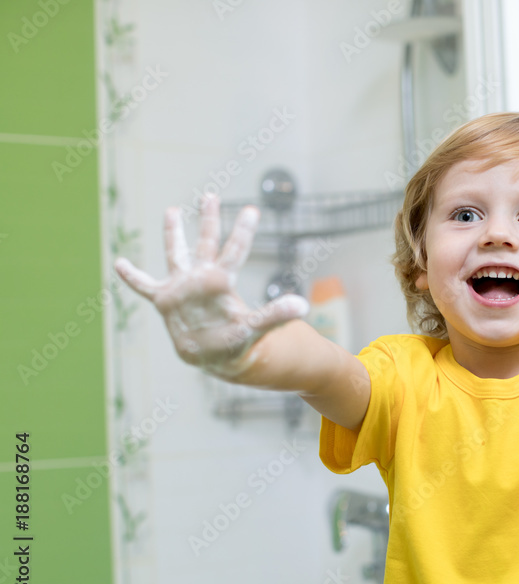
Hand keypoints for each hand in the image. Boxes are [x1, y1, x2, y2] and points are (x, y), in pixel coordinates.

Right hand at [114, 194, 308, 378]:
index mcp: (223, 282)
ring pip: (176, 255)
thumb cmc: (237, 342)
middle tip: (211, 194)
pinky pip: (145, 286)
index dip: (243, 231)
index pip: (234, 251)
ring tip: (172, 210)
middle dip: (208, 220)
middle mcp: (202, 278)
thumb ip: (275, 315)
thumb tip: (302, 306)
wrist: (216, 357)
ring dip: (173, 235)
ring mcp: (182, 287)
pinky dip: (132, 277)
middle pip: (207, 243)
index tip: (252, 209)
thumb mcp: (255, 328)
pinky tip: (118, 263)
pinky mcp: (165, 301)